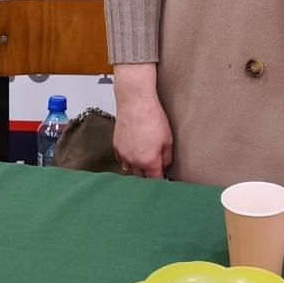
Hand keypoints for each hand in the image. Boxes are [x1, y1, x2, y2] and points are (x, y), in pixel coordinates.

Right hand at [112, 63, 172, 177]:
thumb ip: (167, 156)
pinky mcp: (116, 146)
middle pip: (141, 178)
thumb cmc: (153, 117)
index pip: (154, 180)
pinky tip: (133, 153)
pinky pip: (121, 160)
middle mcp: (134, 160)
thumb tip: (164, 165)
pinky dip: (126, 159)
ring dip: (136, 169)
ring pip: (129, 170)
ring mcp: (123, 154)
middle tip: (154, 169)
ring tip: (143, 161)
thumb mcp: (168, 138)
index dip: (160, 181)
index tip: (162, 179)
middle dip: (148, 176)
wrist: (135, 102)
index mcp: (148, 161)